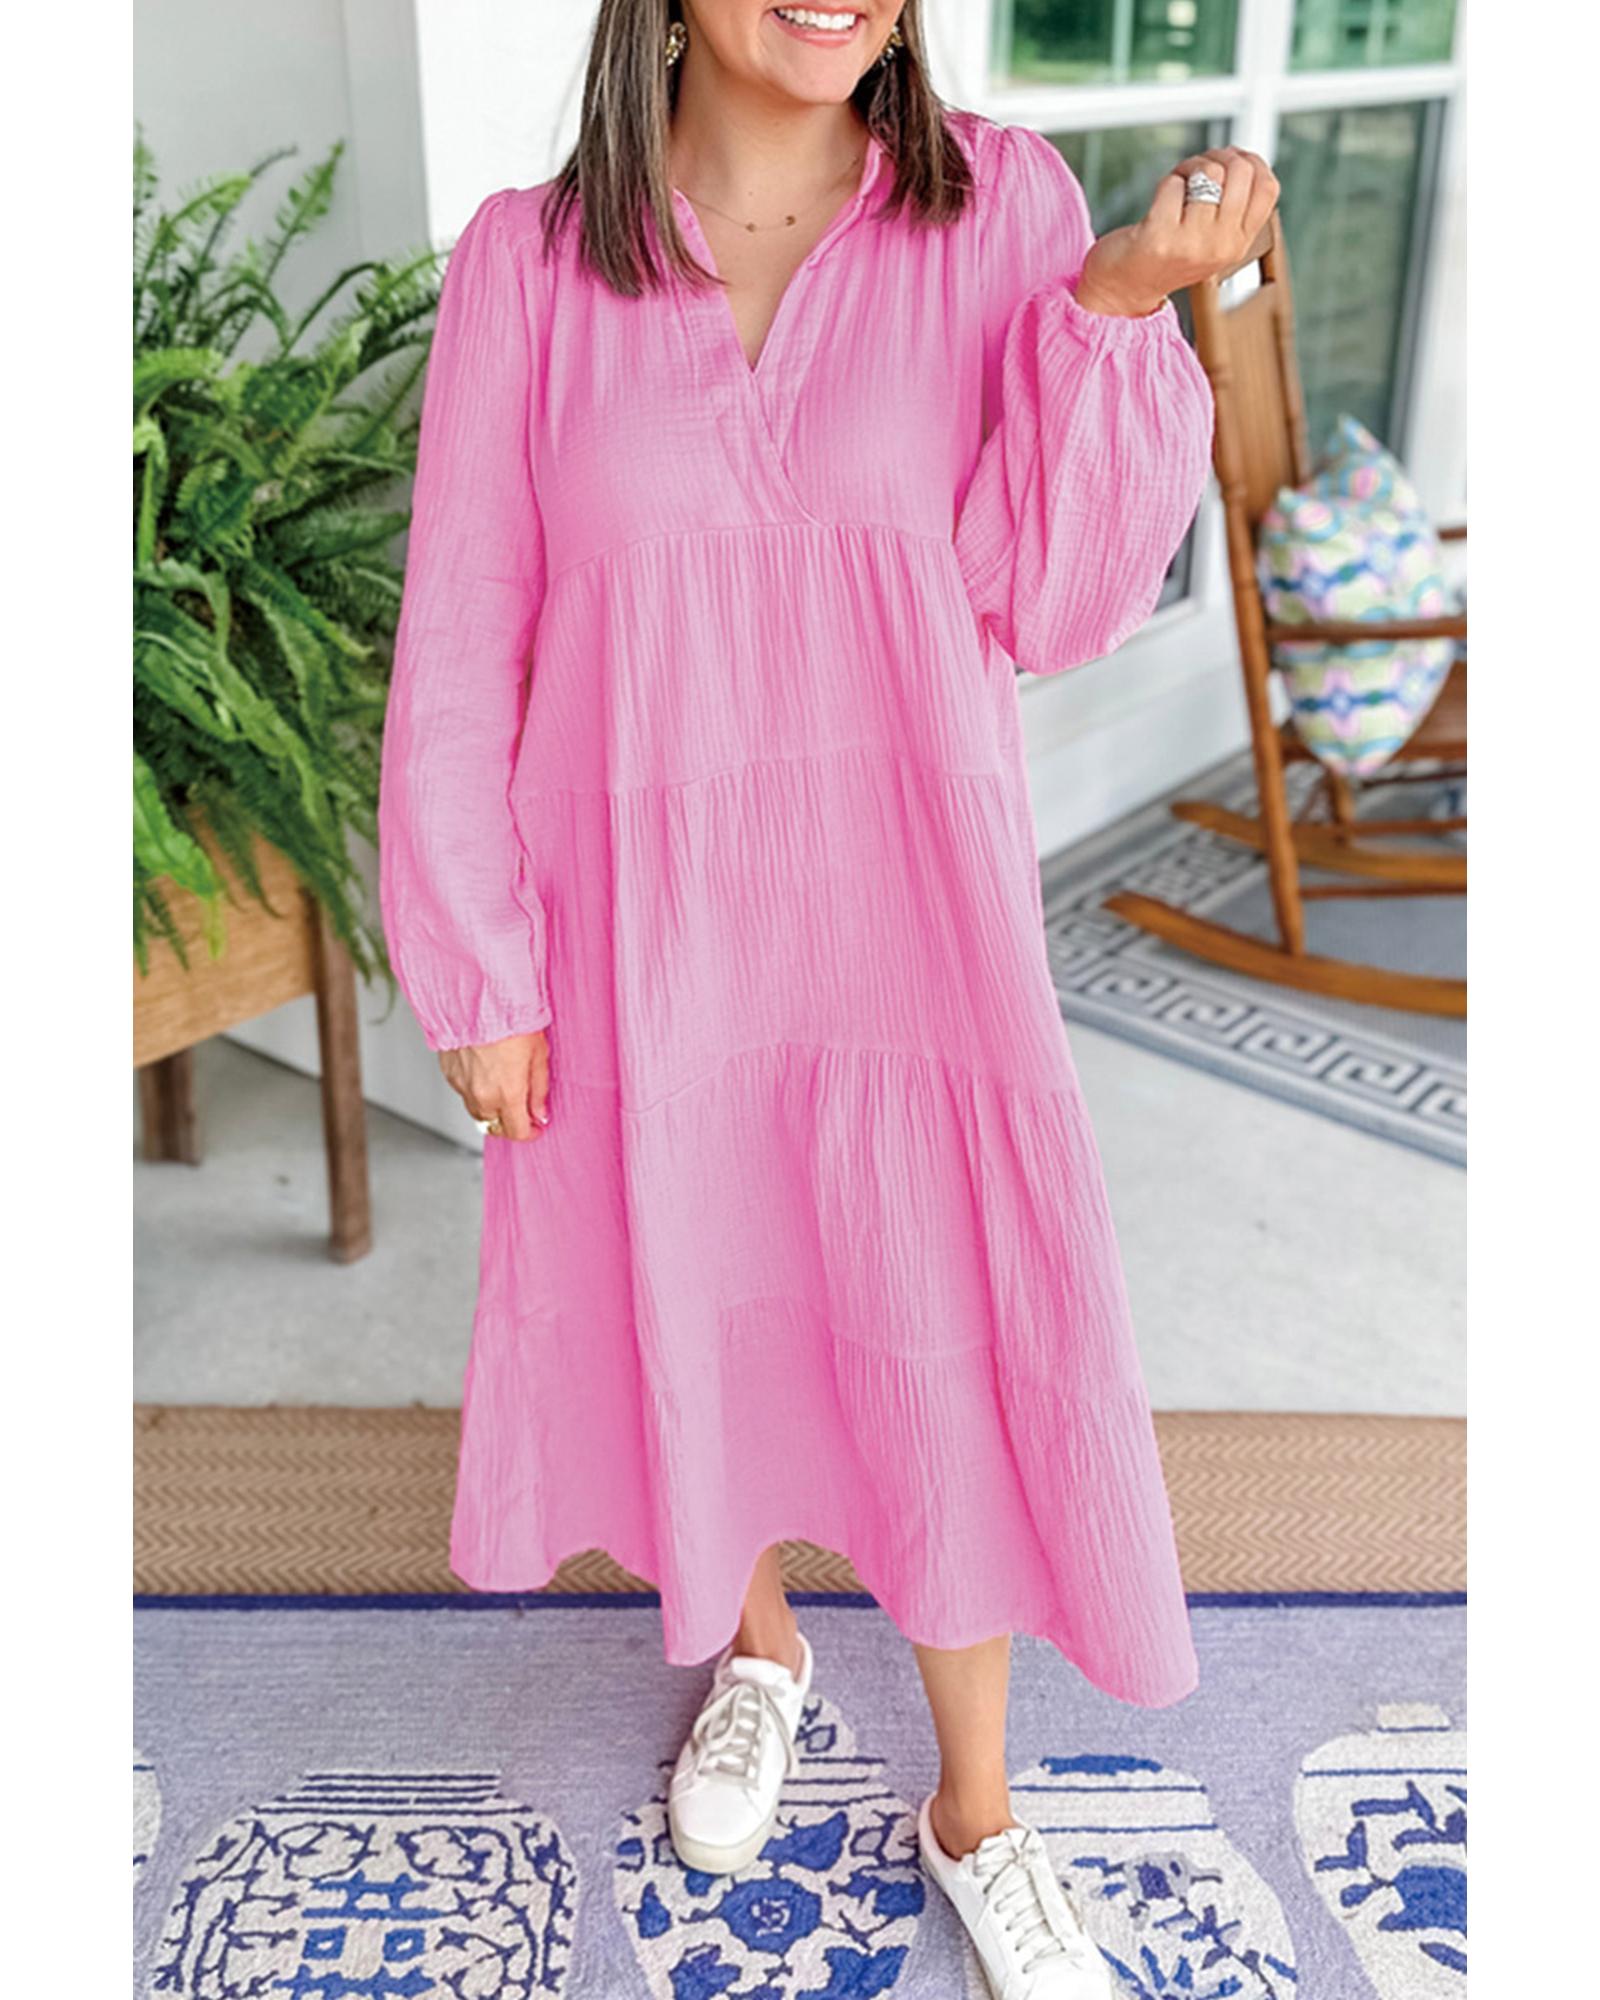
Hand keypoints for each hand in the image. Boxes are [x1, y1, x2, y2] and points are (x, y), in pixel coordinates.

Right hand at [439, 1030, 550, 1140]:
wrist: (478, 998)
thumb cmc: (510, 1020)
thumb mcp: (538, 1055)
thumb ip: (538, 1090)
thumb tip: (540, 1113)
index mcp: (507, 1094)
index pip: (516, 1132)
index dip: (529, 1133)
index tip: (536, 1127)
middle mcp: (482, 1096)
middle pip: (494, 1126)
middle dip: (510, 1122)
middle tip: (522, 1110)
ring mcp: (462, 1086)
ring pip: (477, 1112)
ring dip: (492, 1109)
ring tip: (504, 1089)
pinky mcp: (449, 1074)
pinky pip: (464, 1093)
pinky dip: (476, 1091)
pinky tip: (486, 1073)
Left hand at [1074, 146, 1280, 318]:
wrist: (1123, 290)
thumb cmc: (1167, 253)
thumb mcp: (1212, 237)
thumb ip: (1232, 207)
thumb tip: (1244, 159)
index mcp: (1239, 243)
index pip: (1268, 186)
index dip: (1250, 161)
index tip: (1229, 162)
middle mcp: (1221, 246)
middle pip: (1241, 171)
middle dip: (1217, 157)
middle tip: (1197, 172)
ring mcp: (1192, 244)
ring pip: (1208, 173)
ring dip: (1188, 168)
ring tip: (1177, 187)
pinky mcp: (1160, 237)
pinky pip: (1173, 184)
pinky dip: (1165, 183)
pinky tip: (1159, 203)